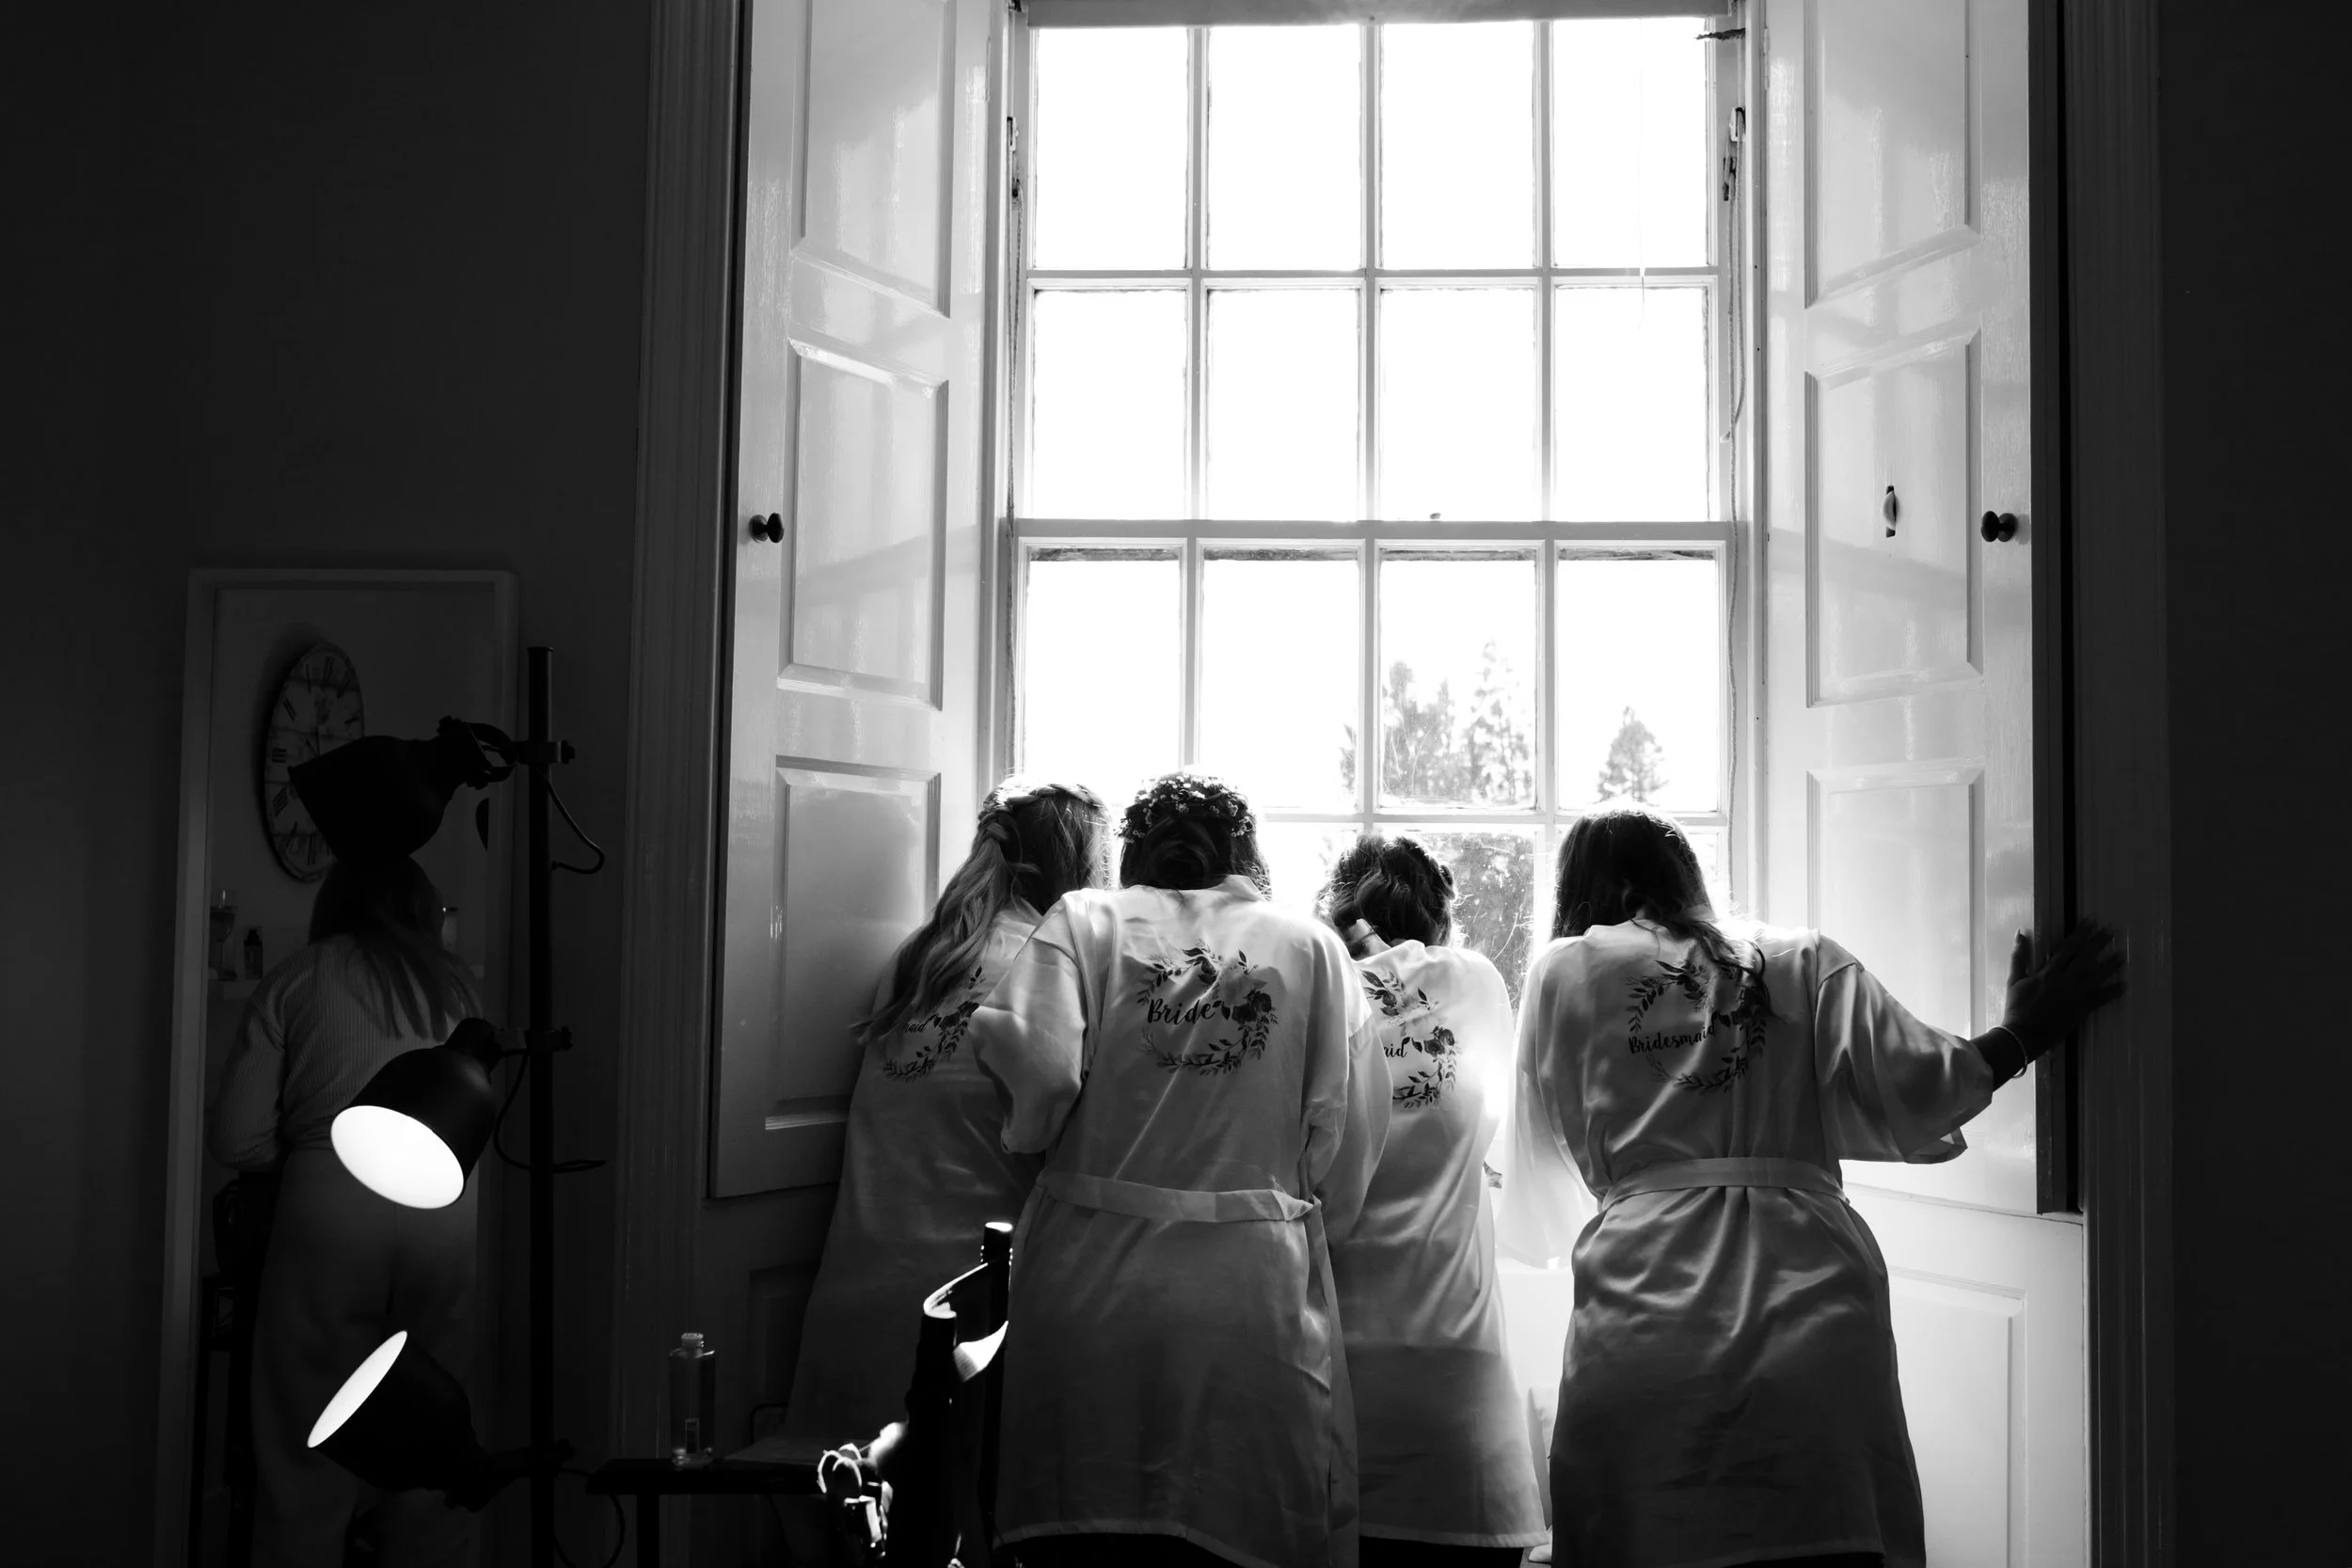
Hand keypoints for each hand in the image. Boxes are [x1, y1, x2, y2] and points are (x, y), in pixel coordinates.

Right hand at [2000, 922, 2125, 1057]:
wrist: (2023, 1033)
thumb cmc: (2017, 1007)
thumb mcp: (2014, 979)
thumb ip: (2019, 956)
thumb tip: (2021, 934)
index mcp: (2047, 972)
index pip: (2067, 947)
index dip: (2080, 933)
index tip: (2090, 922)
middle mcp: (2064, 981)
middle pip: (2085, 958)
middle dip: (2098, 943)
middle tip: (2111, 932)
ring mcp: (2074, 996)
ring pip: (2096, 976)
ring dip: (2110, 965)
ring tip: (2122, 955)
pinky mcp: (2080, 1010)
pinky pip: (2100, 999)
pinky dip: (2112, 992)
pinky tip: (2123, 985)